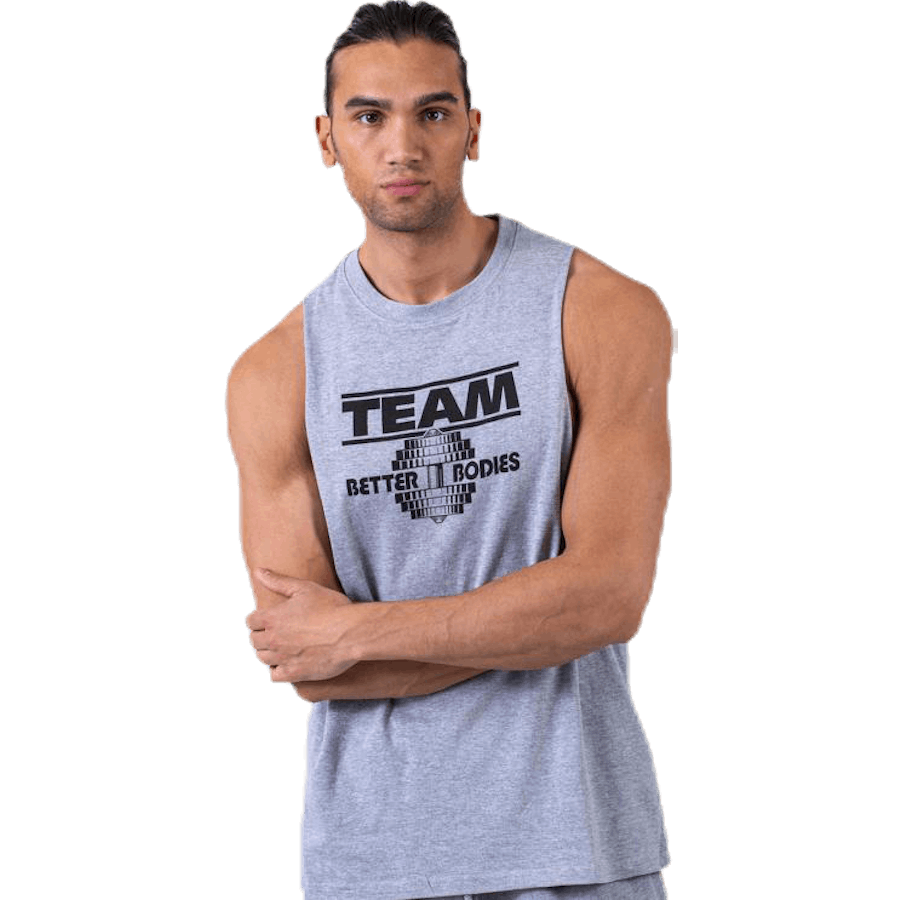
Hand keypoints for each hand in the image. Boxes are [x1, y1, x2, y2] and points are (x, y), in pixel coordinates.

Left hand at [245, 568, 357, 682]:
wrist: (351, 632)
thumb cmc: (331, 607)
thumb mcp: (304, 588)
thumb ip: (278, 581)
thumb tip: (258, 571)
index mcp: (272, 618)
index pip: (250, 621)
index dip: (258, 619)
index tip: (268, 619)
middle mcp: (273, 639)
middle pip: (254, 640)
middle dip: (262, 635)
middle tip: (276, 632)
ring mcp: (283, 658)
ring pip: (262, 658)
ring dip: (268, 652)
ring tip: (281, 647)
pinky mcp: (294, 673)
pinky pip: (274, 676)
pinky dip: (277, 670)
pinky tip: (287, 663)